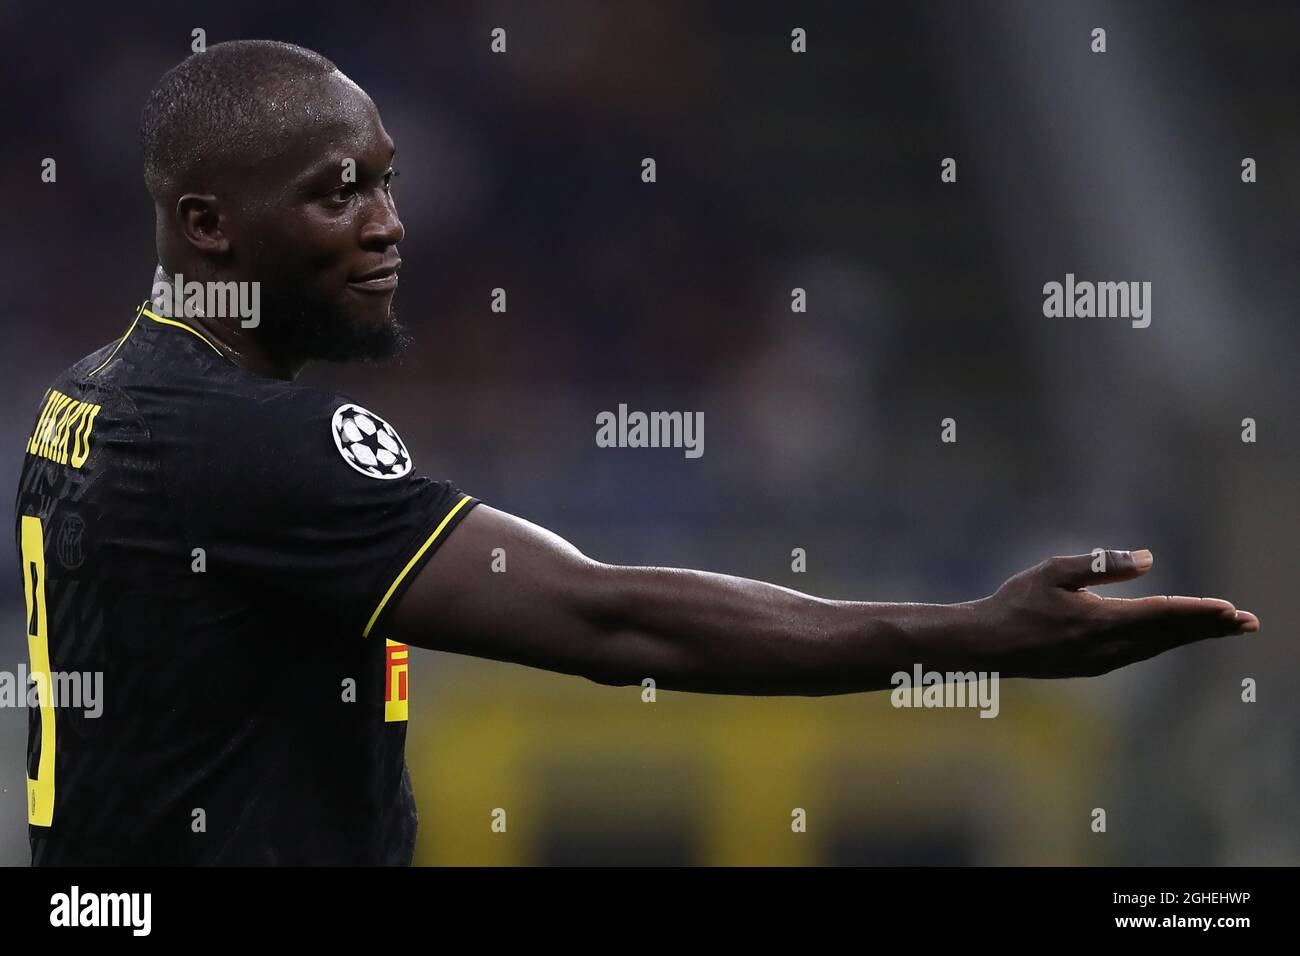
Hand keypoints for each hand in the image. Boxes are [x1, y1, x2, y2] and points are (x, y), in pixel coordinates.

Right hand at [975, 549, 1258, 677]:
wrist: (987, 645)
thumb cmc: (1016, 602)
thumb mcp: (1054, 571)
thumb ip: (1102, 564)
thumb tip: (1150, 559)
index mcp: (1099, 622)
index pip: (1160, 615)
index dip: (1198, 612)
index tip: (1230, 609)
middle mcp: (1107, 648)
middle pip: (1169, 635)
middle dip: (1209, 628)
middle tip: (1248, 622)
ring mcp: (1102, 661)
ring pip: (1158, 646)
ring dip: (1191, 635)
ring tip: (1223, 628)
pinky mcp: (1094, 666)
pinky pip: (1141, 653)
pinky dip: (1166, 642)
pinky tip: (1175, 636)